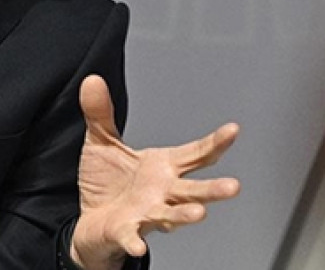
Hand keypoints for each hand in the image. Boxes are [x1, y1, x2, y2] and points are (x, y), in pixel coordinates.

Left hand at [70, 75, 239, 269]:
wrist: (91, 221)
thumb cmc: (107, 184)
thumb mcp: (102, 142)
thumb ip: (100, 113)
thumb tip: (92, 81)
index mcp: (162, 167)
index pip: (195, 154)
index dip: (215, 143)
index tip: (233, 131)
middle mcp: (162, 192)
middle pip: (193, 190)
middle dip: (212, 189)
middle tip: (233, 186)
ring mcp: (146, 213)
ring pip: (171, 214)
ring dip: (185, 214)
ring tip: (199, 212)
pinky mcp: (125, 230)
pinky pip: (131, 236)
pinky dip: (134, 241)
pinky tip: (138, 244)